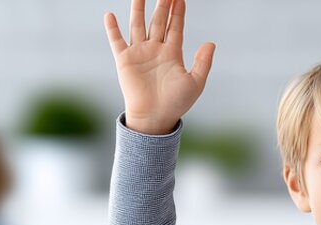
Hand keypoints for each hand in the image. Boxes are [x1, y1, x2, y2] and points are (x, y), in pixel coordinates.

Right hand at [104, 0, 214, 134]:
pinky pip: (116, 41)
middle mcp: (155, 50)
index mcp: (172, 53)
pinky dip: (112, 29)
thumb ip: (203, 62)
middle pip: (158, 21)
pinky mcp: (124, 60)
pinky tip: (110, 15)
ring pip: (138, 25)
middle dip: (162, 4)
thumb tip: (211, 43)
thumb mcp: (195, 83)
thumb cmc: (175, 104)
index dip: (178, 11)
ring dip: (138, 9)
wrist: (154, 118)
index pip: (175, 26)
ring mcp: (139, 53)